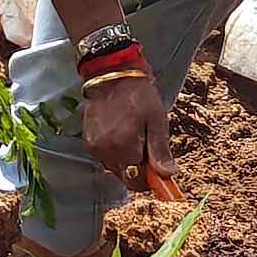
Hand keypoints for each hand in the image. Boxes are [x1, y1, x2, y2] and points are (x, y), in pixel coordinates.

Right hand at [79, 62, 172, 193]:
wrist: (111, 75)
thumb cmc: (138, 95)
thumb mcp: (156, 121)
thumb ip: (159, 151)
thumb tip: (168, 175)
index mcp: (125, 146)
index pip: (136, 182)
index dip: (148, 181)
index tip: (158, 173)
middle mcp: (107, 151)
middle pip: (125, 177)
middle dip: (138, 170)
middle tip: (147, 149)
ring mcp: (95, 147)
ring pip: (115, 169)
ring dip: (127, 161)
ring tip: (134, 137)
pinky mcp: (88, 142)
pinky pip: (105, 158)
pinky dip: (115, 153)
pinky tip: (121, 135)